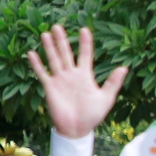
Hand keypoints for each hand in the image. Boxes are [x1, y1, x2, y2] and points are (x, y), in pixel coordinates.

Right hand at [27, 25, 127, 139]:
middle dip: (62, 40)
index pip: (85, 55)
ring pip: (54, 60)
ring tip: (45, 33)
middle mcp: (71, 75)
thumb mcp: (106, 98)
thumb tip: (124, 67)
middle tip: (57, 26)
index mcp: (85, 75)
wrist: (77, 129)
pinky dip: (37, 64)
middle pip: (66, 53)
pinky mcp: (50, 88)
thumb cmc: (93, 115)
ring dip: (49, 47)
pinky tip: (31, 53)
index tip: (84, 29)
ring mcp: (59, 80)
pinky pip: (42, 73)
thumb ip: (113, 83)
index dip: (85, 43)